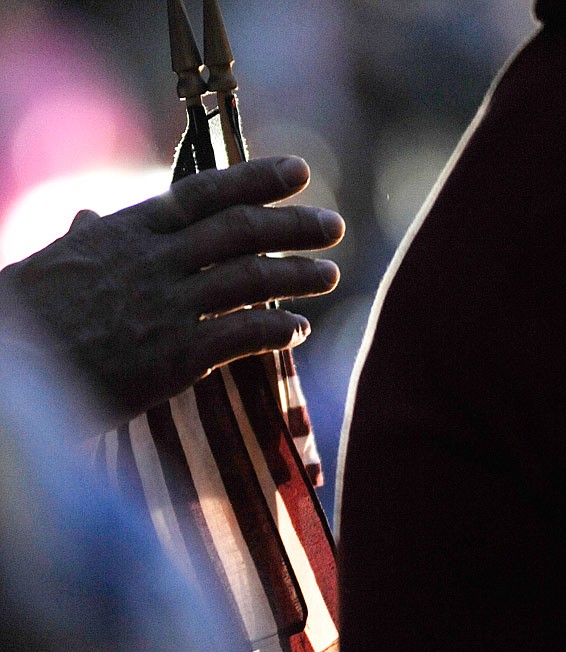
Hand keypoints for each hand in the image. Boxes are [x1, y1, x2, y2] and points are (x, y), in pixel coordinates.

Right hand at [0, 156, 343, 430]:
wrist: (12, 367)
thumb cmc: (29, 316)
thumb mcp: (54, 262)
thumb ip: (85, 237)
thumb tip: (90, 216)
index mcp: (128, 231)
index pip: (206, 193)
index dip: (257, 178)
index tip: (299, 172)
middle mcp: (155, 261)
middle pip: (241, 232)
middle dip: (294, 226)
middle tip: (334, 227)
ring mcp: (167, 307)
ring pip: (251, 280)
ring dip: (298, 275)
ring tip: (330, 275)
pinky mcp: (175, 357)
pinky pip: (241, 335)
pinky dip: (276, 330)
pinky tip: (298, 331)